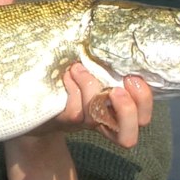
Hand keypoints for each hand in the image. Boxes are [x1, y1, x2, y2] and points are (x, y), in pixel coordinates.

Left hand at [32, 63, 152, 147]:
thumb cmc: (72, 79)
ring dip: (90, 86)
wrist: (35, 101)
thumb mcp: (96, 71)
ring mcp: (85, 124)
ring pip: (97, 116)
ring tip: (78, 68)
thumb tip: (124, 43)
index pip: (143, 118)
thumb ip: (110, 66)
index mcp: (118, 109)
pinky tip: (67, 75)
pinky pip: (75, 109)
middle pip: (128, 136)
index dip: (144, 101)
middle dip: (127, 110)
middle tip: (116, 89)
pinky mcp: (66, 121)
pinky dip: (73, 87)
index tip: (132, 77)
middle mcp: (104, 122)